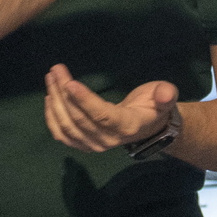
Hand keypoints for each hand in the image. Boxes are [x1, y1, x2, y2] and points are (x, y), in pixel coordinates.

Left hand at [44, 64, 178, 154]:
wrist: (148, 126)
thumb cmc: (154, 106)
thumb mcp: (165, 96)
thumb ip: (166, 94)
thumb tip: (165, 94)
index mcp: (127, 126)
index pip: (102, 116)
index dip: (84, 101)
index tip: (69, 83)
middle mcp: (108, 140)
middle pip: (79, 120)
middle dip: (64, 93)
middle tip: (56, 70)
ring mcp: (94, 145)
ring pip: (67, 127)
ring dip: (55, 102)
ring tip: (51, 78)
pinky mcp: (84, 144)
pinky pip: (63, 135)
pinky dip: (52, 118)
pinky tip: (49, 98)